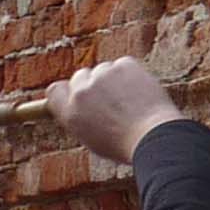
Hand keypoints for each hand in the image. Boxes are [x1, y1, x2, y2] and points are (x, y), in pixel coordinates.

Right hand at [46, 57, 186, 168]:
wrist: (154, 137)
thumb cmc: (127, 145)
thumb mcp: (93, 139)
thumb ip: (80, 118)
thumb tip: (78, 105)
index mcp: (70, 114)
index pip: (55, 90)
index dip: (68, 91)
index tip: (78, 93)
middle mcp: (82, 93)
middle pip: (80, 76)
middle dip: (93, 85)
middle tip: (113, 101)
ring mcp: (102, 77)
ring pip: (104, 69)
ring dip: (114, 80)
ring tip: (132, 102)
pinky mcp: (123, 65)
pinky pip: (123, 64)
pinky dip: (131, 74)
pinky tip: (141, 92)